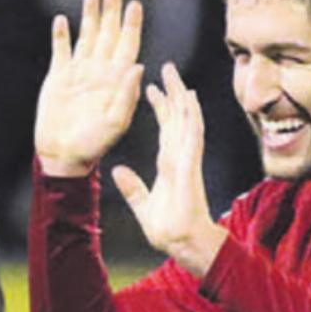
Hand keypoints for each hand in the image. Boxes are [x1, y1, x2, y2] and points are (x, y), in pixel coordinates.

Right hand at [34, 0, 144, 177]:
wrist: (63, 155)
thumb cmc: (93, 145)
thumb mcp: (115, 123)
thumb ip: (126, 95)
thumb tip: (137, 66)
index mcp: (116, 81)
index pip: (127, 46)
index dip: (131, 26)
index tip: (135, 5)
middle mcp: (99, 72)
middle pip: (108, 34)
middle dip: (111, 12)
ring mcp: (78, 72)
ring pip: (86, 36)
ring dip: (90, 16)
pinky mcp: (58, 77)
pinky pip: (61, 50)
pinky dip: (61, 35)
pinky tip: (62, 19)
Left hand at [112, 64, 227, 277]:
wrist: (181, 243)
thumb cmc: (168, 229)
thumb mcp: (143, 205)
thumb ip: (133, 188)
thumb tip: (118, 171)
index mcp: (169, 164)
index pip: (165, 129)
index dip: (161, 107)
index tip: (151, 89)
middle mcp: (179, 157)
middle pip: (177, 118)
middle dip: (172, 93)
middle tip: (166, 68)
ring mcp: (187, 160)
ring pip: (186, 120)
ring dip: (182, 97)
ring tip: (175, 75)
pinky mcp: (190, 166)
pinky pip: (193, 136)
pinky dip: (191, 117)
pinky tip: (188, 99)